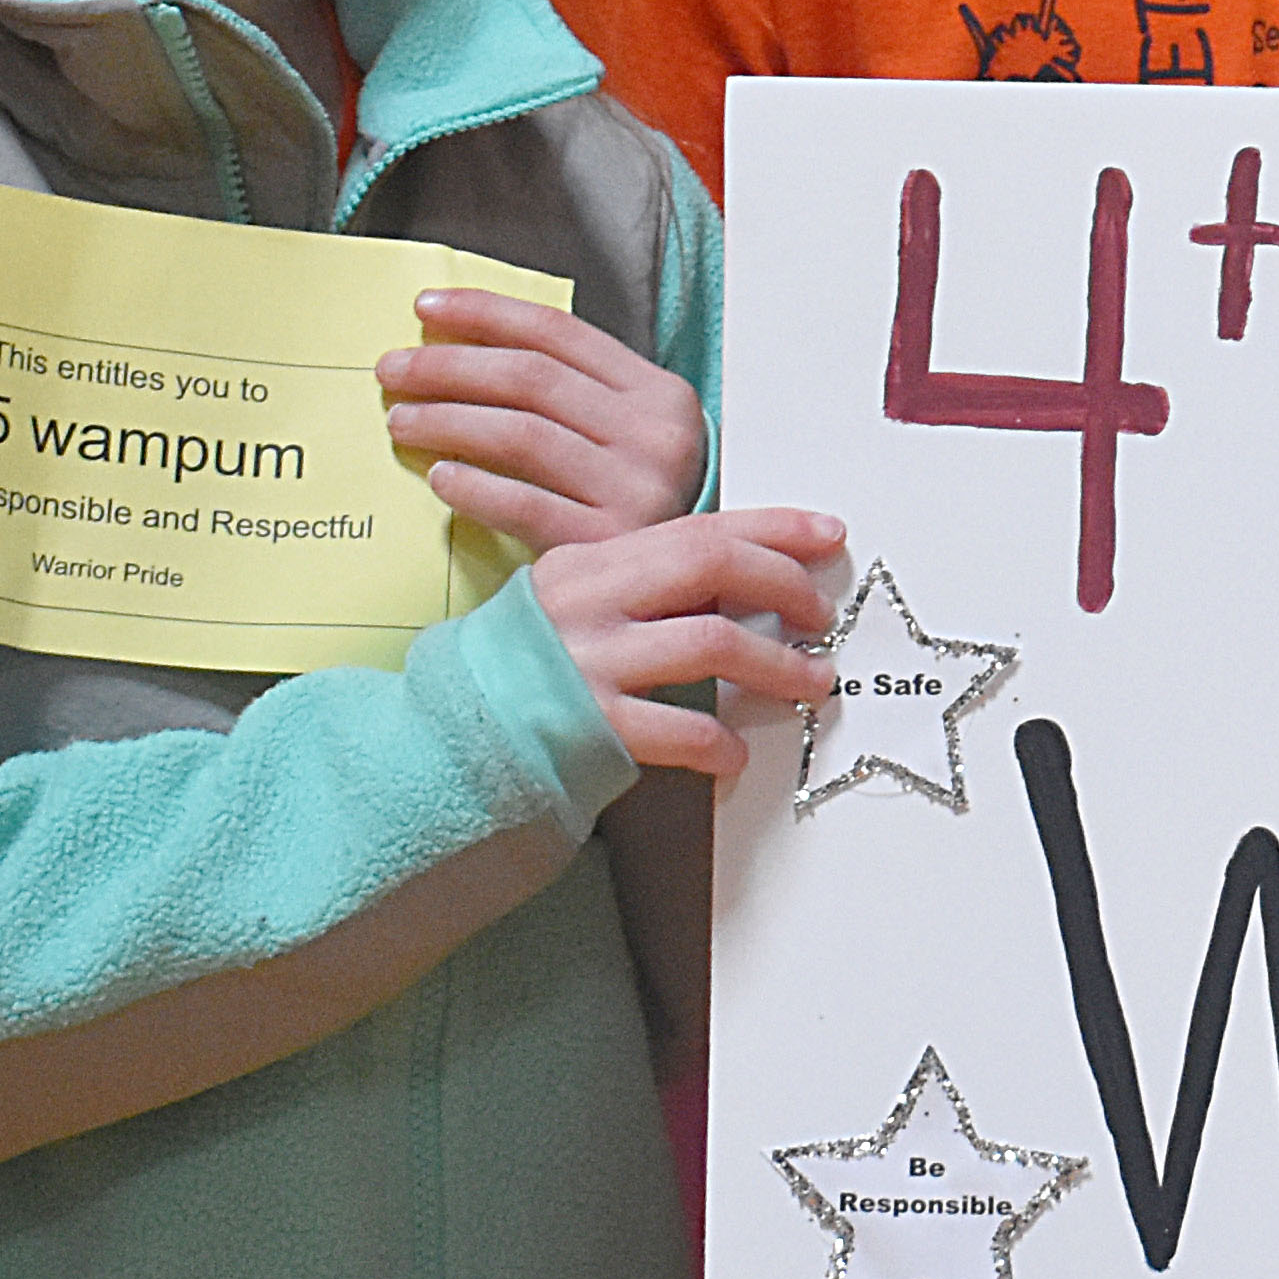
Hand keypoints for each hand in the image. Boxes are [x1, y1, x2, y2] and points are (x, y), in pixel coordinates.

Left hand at [382, 292, 706, 552]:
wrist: (682, 591)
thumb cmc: (640, 507)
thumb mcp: (631, 437)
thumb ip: (575, 395)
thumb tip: (466, 348)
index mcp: (659, 394)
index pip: (559, 333)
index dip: (485, 313)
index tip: (424, 308)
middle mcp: (655, 435)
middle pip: (531, 378)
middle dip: (448, 366)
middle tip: (392, 370)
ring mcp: (637, 490)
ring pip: (521, 434)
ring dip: (448, 420)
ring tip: (401, 421)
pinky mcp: (608, 543)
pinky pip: (523, 504)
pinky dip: (475, 487)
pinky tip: (440, 478)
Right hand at [527, 506, 846, 779]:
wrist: (449, 736)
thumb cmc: (532, 666)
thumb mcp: (581, 601)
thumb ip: (649, 582)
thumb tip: (751, 573)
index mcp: (590, 559)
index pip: (698, 526)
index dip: (774, 528)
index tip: (830, 534)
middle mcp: (588, 601)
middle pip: (710, 566)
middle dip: (782, 585)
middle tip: (821, 616)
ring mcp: (587, 663)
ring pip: (711, 642)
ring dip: (776, 665)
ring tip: (809, 684)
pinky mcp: (589, 728)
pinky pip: (679, 730)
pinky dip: (719, 741)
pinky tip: (735, 752)